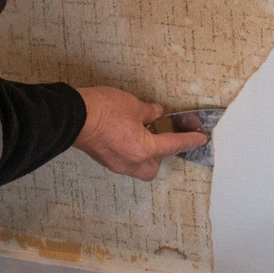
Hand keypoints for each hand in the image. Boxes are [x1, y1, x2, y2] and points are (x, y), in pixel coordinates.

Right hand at [73, 86, 206, 180]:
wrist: (74, 117)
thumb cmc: (103, 110)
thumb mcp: (133, 105)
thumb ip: (149, 112)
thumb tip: (156, 114)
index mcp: (144, 149)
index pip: (173, 145)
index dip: (189, 139)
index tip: (200, 138)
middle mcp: (132, 162)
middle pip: (154, 167)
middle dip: (161, 154)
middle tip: (163, 135)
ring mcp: (116, 164)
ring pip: (139, 167)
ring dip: (145, 154)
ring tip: (144, 135)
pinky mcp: (105, 160)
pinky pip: (125, 161)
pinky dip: (131, 151)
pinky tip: (128, 135)